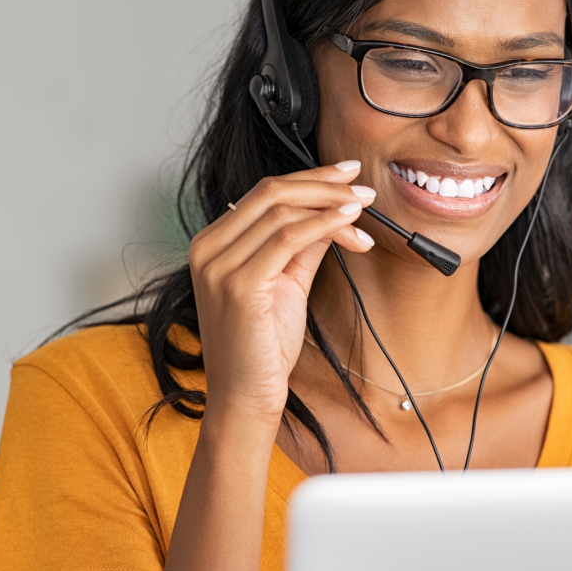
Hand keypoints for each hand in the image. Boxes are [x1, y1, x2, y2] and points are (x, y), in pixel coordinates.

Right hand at [187, 160, 374, 420]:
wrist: (246, 397)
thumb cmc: (262, 347)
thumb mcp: (286, 282)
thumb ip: (303, 244)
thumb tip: (334, 210)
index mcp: (212, 243)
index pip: (263, 192)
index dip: (310, 178)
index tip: (345, 174)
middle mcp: (208, 248)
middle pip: (271, 192)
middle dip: (323, 184)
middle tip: (361, 186)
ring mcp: (218, 266)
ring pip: (282, 211)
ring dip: (331, 205)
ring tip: (363, 209)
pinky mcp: (238, 285)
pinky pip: (289, 239)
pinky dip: (325, 226)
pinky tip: (351, 227)